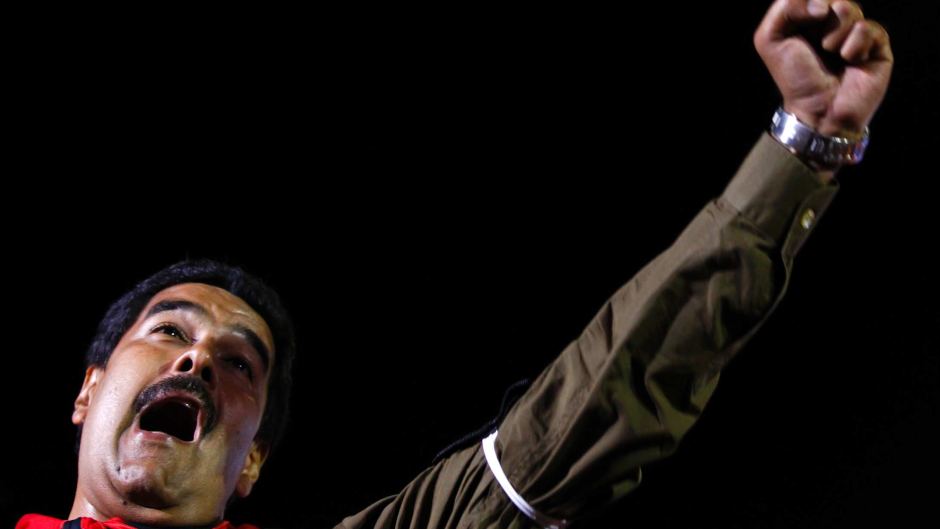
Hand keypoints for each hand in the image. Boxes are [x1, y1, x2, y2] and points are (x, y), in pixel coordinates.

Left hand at [754, 0, 892, 137]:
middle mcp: (831, 24)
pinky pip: (870, 28)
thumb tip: (821, 4)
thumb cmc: (794, 78)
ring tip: (832, 52)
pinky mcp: (877, 46)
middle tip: (820, 40)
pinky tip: (851, 60)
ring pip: (851, 8)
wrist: (818, 110)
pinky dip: (856, 43)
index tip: (811, 15)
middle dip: (825, 13)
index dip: (811, 1)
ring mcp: (855, 34)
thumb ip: (785, 7)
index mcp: (807, 19)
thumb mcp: (771, 39)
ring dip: (837, 31)